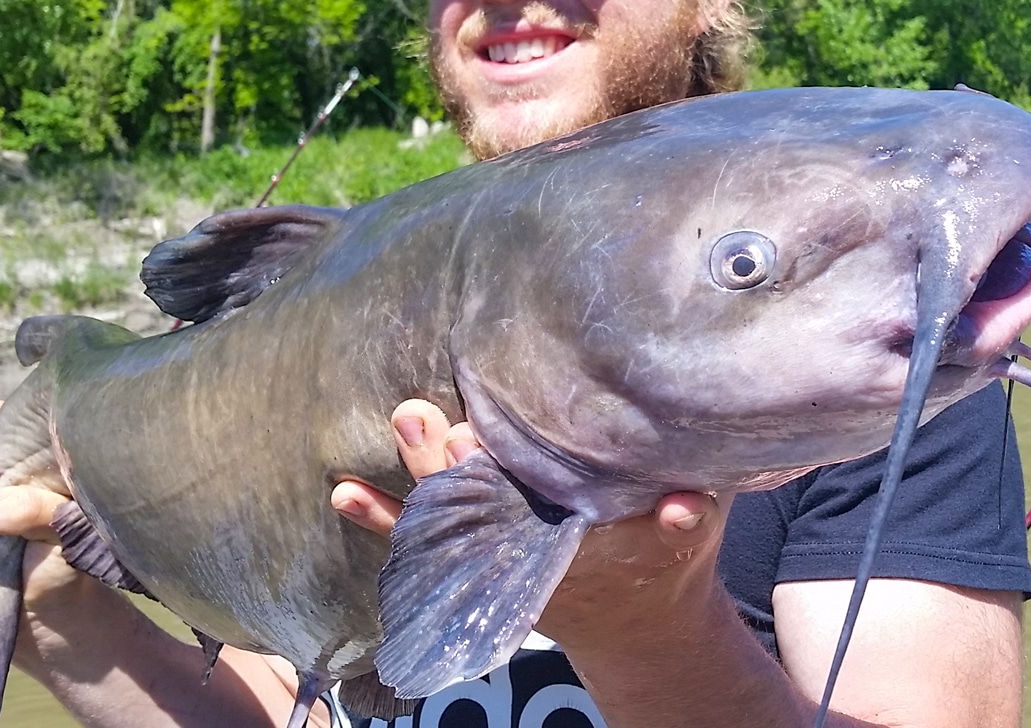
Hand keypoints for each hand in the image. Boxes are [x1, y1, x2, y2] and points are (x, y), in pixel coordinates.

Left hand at [329, 400, 727, 648]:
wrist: (637, 614)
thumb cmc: (664, 552)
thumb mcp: (689, 533)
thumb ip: (685, 515)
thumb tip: (681, 503)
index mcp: (576, 531)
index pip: (532, 498)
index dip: (496, 471)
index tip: (469, 436)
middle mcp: (525, 544)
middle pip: (477, 504)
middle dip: (442, 464)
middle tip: (415, 417)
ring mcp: (493, 552)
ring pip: (440, 525)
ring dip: (398, 497)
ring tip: (360, 465)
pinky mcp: (473, 553)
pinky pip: (419, 541)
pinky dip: (381, 517)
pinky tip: (341, 492)